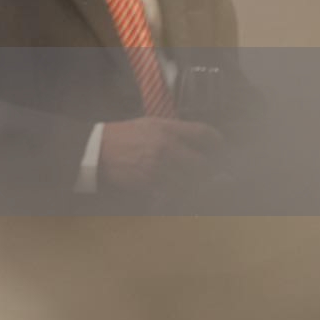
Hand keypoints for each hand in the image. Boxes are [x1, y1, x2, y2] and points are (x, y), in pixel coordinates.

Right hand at [97, 117, 223, 192]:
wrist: (97, 151)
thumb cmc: (124, 136)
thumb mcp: (150, 124)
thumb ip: (175, 130)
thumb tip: (197, 140)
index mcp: (167, 129)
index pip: (203, 133)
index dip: (217, 142)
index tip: (221, 148)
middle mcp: (167, 148)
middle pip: (203, 163)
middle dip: (212, 171)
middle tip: (220, 175)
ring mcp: (159, 169)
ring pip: (191, 183)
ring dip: (200, 187)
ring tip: (205, 188)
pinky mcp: (150, 185)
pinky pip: (175, 194)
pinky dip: (182, 196)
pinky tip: (185, 195)